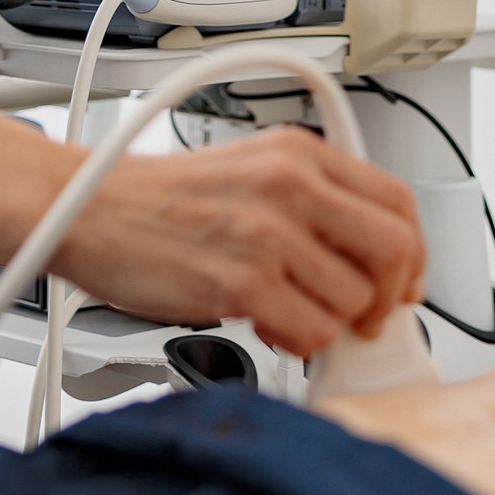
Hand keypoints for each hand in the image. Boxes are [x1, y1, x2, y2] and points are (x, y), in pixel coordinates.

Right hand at [56, 128, 426, 355]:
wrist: (83, 208)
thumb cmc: (154, 199)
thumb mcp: (245, 170)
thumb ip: (308, 200)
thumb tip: (368, 258)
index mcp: (295, 152)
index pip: (397, 203)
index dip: (412, 256)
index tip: (401, 283)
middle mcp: (288, 183)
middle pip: (395, 252)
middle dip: (389, 299)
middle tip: (363, 317)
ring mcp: (267, 232)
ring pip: (355, 303)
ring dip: (327, 323)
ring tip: (283, 311)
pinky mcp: (242, 281)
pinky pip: (311, 333)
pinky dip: (295, 341)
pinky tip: (261, 321)